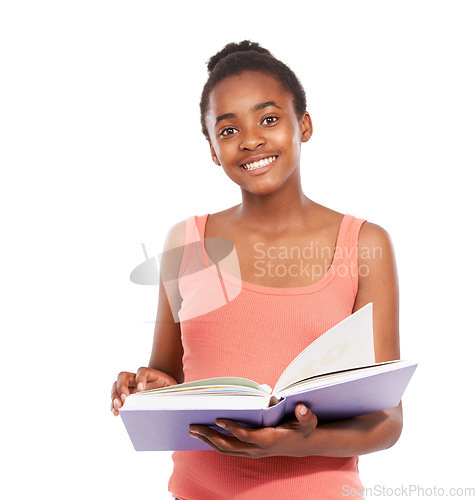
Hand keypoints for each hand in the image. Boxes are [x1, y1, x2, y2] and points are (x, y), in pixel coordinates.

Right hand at [110, 367, 176, 415]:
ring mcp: (130, 387)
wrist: (167, 394)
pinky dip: (113, 405)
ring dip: (115, 396)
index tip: (141, 389)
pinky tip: (116, 413)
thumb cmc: (171, 392)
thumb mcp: (174, 390)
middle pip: (124, 376)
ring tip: (118, 406)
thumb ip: (173, 392)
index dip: (140, 378)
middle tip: (126, 399)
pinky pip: (115, 398)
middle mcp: (137, 379)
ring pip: (116, 385)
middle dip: (122, 387)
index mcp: (151, 375)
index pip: (142, 371)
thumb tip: (177, 402)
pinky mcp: (126, 397)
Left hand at [188, 404, 317, 457]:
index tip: (218, 419)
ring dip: (208, 440)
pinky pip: (228, 450)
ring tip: (193, 430)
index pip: (245, 435)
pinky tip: (205, 436)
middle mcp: (257, 449)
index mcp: (268, 439)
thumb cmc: (303, 430)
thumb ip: (306, 416)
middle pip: (229, 445)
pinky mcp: (249, 451)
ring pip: (225, 450)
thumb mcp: (308, 422)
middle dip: (209, 436)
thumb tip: (301, 408)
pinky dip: (214, 443)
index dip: (231, 428)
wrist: (303, 445)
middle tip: (193, 426)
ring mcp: (252, 452)